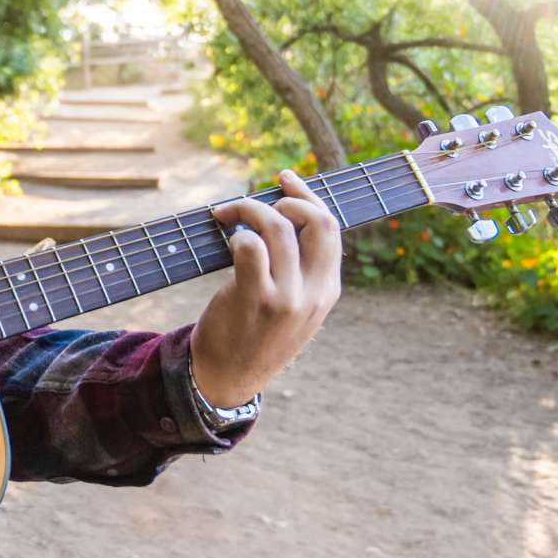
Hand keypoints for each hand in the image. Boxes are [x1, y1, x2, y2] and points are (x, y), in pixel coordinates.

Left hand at [188, 170, 342, 407]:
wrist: (227, 379)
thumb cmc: (255, 335)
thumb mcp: (295, 309)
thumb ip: (301, 272)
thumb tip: (285, 218)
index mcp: (328, 290)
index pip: (331, 228)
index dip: (308, 196)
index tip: (284, 178)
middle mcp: (313, 292)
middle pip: (316, 221)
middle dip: (287, 198)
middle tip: (254, 201)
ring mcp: (286, 297)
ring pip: (278, 228)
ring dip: (249, 209)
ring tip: (226, 215)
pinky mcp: (255, 300)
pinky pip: (250, 247)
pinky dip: (237, 234)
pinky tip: (226, 242)